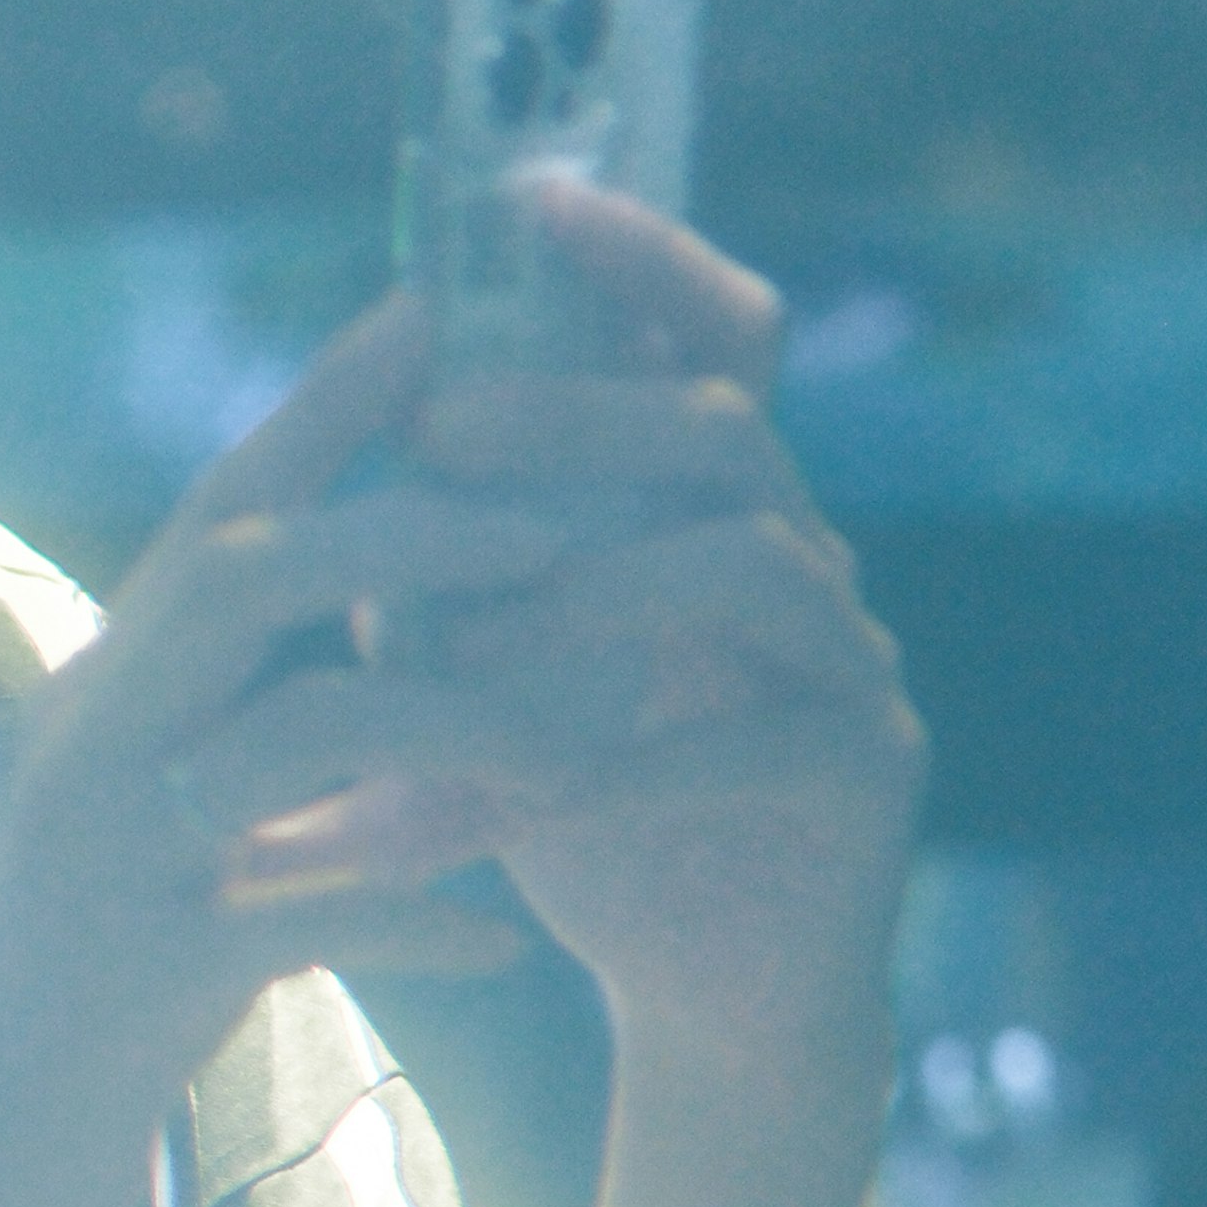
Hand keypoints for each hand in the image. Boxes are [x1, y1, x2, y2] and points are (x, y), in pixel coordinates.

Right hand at [0, 296, 585, 1206]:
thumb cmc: (96, 996)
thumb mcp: (171, 831)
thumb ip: (257, 734)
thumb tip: (391, 644)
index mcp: (101, 688)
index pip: (217, 505)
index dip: (326, 403)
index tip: (436, 307)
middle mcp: (86, 738)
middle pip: (252, 576)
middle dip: (417, 534)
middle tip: (564, 525)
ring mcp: (107, 851)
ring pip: (300, 732)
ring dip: (457, 722)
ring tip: (583, 749)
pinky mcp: (142, 971)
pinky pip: (309, 914)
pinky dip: (418, 918)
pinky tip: (506, 946)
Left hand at [379, 180, 922, 1051]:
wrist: (710, 1001)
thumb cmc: (593, 820)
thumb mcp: (499, 684)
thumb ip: (448, 577)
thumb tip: (343, 462)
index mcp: (719, 515)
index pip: (711, 344)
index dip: (643, 262)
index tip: (533, 205)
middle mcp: (803, 562)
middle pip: (721, 428)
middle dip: (579, 413)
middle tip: (443, 432)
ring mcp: (849, 663)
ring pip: (748, 564)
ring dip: (592, 590)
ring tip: (466, 643)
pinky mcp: (863, 774)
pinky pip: (754, 742)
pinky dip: (629, 764)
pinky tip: (529, 796)